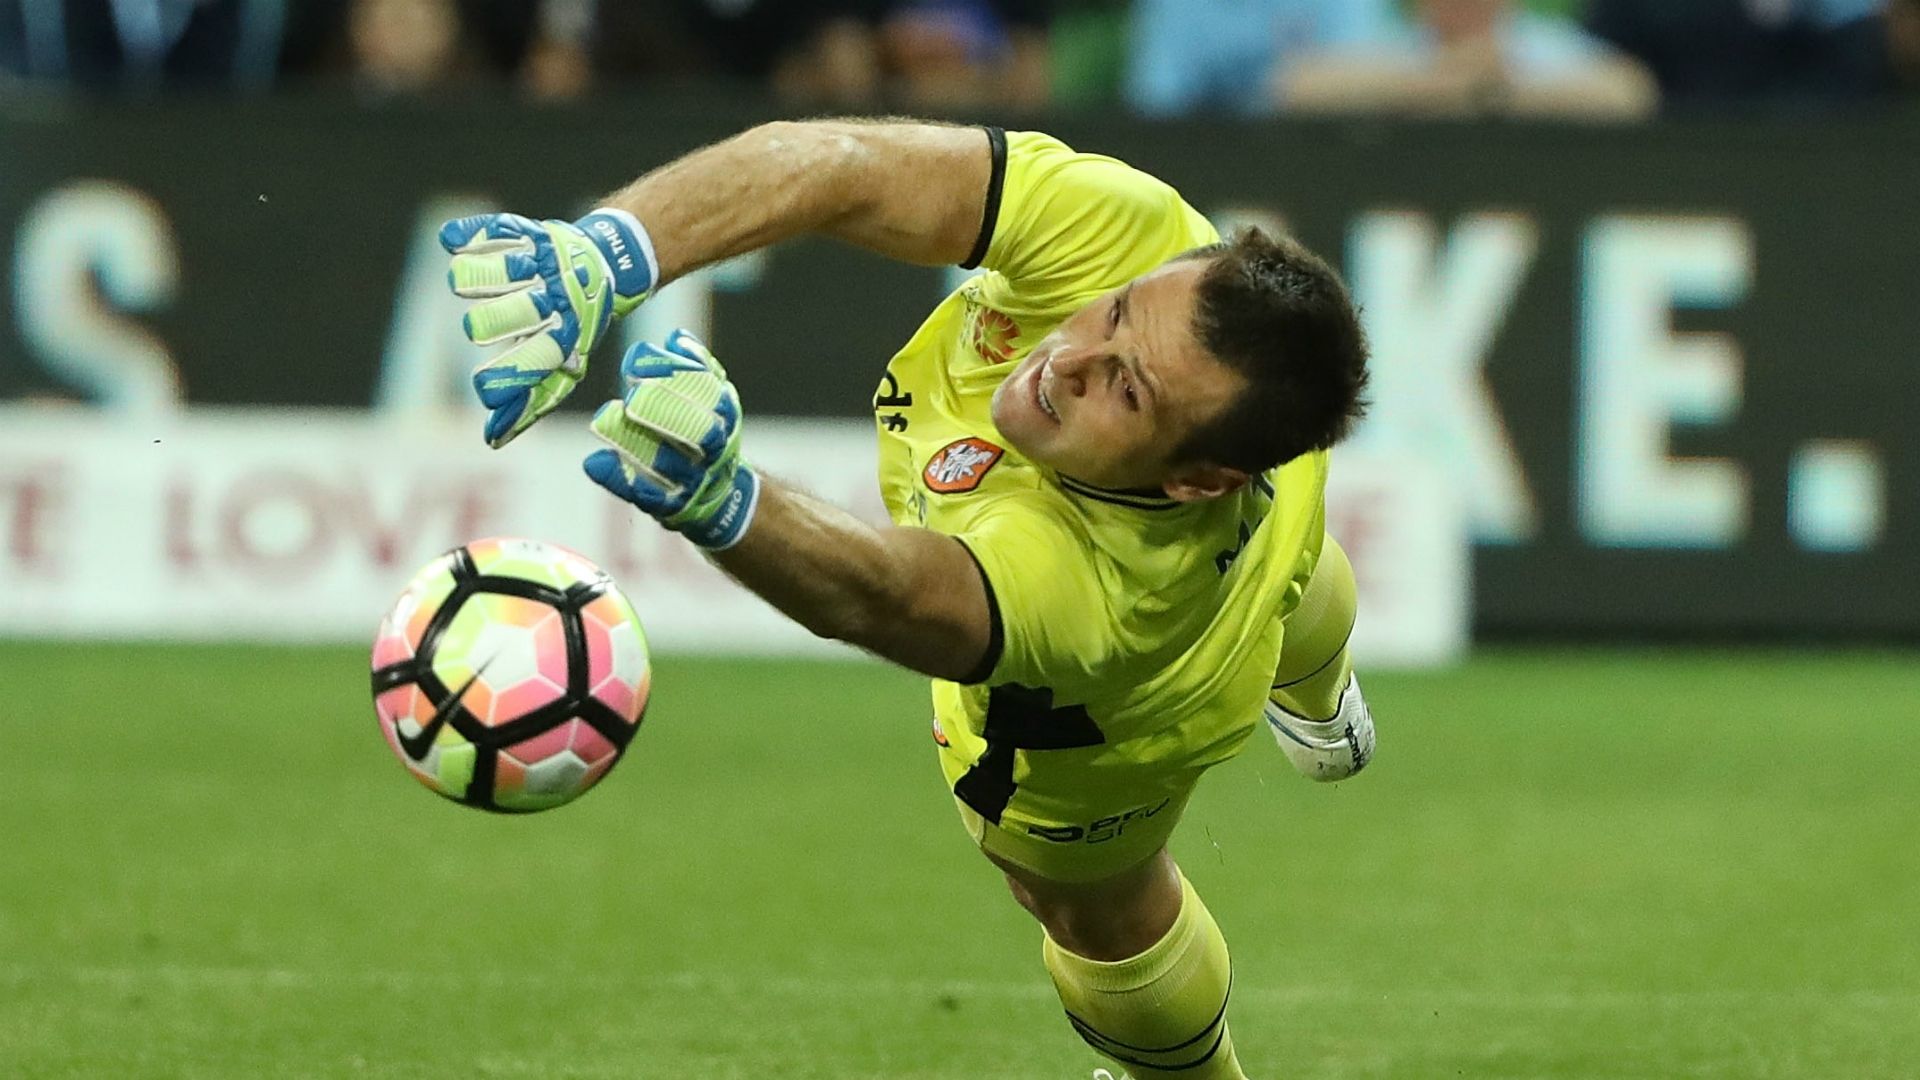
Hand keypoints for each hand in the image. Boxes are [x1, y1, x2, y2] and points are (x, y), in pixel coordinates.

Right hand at [441, 209, 655, 447]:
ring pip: (488, 274)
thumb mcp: (561, 366)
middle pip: (494, 320)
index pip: (525, 365)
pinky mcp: (529, 234)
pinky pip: (491, 231)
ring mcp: (540, 266)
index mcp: (560, 339)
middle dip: (482, 326)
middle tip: (485, 325)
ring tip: (474, 282)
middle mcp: (550, 304)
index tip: (485, 388)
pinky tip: (453, 240)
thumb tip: (493, 439)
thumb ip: (528, 401)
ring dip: (470, 279)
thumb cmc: (570, 328)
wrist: (605, 267)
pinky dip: (465, 235)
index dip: (499, 381)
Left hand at [584, 329, 760, 549]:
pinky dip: (619, 479)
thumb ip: (697, 371)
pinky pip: (646, 494)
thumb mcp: (712, 403)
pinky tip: (595, 461)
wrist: (724, 500)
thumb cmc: (707, 439)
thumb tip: (676, 338)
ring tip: (609, 416)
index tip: (639, 357)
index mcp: (726, 419)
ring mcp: (693, 482)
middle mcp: (714, 452)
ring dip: (641, 442)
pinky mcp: (670, 507)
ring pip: (671, 464)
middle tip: (633, 393)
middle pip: (699, 433)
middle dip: (666, 410)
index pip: (711, 394)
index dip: (679, 374)